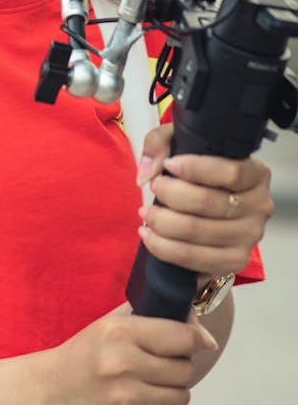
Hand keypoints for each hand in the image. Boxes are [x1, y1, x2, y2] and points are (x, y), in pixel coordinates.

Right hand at [48, 304, 214, 404]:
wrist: (51, 390)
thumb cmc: (86, 354)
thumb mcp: (113, 323)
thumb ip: (154, 316)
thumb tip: (200, 329)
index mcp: (120, 332)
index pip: (182, 337)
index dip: (194, 340)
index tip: (194, 342)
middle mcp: (122, 364)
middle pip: (185, 370)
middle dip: (180, 368)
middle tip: (163, 366)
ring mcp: (124, 399)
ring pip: (181, 398)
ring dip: (172, 393)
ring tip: (151, 386)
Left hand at [136, 125, 273, 277]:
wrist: (206, 213)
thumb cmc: (196, 175)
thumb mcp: (180, 144)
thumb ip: (160, 143)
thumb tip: (147, 172)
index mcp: (256, 174)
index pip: (231, 172)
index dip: (195, 169)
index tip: (169, 164)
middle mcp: (259, 206)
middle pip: (207, 201)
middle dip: (170, 194)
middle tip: (154, 187)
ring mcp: (249, 237)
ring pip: (196, 230)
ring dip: (161, 221)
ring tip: (146, 213)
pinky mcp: (234, 261)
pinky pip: (193, 258)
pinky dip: (163, 247)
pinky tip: (149, 235)